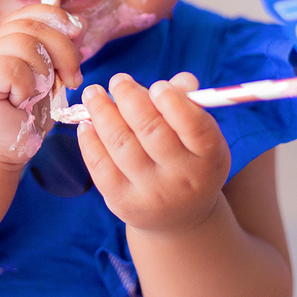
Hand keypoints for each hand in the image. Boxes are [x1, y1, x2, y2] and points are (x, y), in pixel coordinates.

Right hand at [0, 4, 83, 166]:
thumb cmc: (25, 116)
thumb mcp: (52, 79)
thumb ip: (62, 51)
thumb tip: (79, 24)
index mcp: (10, 37)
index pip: (35, 12)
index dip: (61, 21)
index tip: (78, 43)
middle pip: (34, 25)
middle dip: (64, 51)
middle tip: (72, 80)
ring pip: (23, 43)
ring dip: (44, 72)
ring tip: (42, 93)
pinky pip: (10, 67)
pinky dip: (25, 86)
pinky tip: (21, 101)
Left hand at [77, 72, 230, 233]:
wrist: (180, 216)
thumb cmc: (189, 159)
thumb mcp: (200, 135)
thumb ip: (190, 103)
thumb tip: (181, 80)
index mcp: (209, 157)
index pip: (194, 127)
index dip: (173, 102)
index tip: (157, 85)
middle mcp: (183, 179)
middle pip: (151, 131)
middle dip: (130, 98)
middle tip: (118, 80)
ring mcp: (151, 194)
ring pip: (121, 144)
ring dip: (102, 112)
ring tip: (93, 94)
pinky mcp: (123, 203)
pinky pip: (100, 165)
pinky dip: (90, 140)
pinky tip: (87, 124)